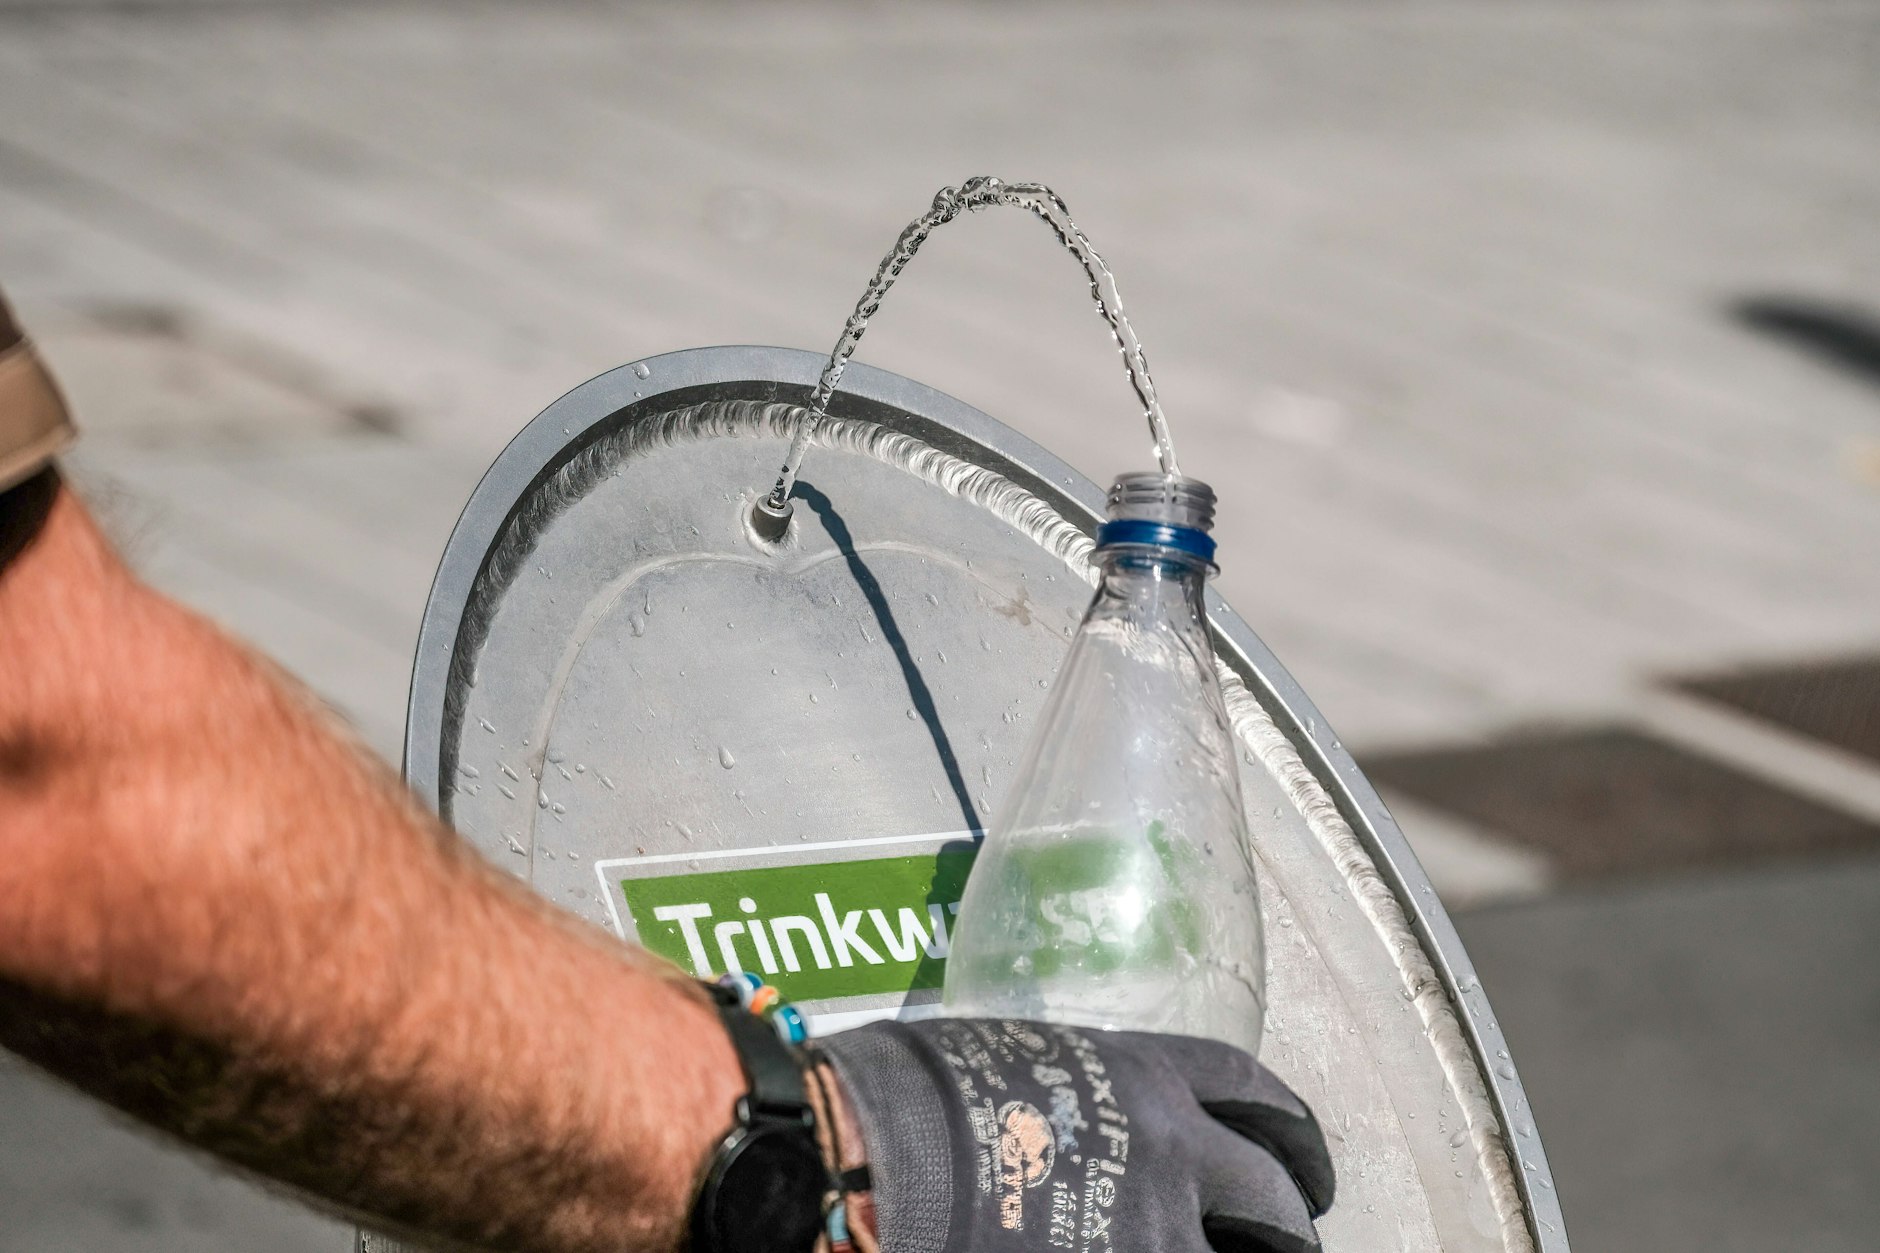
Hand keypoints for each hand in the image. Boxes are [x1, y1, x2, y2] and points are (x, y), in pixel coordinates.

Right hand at [811, 1019, 1333, 1252]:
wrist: (873, 1155)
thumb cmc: (914, 1096)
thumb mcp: (1013, 1063)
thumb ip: (1074, 1098)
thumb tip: (1072, 1129)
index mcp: (1145, 1077)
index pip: (1253, 1093)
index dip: (1289, 1130)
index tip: (1298, 1158)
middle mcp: (1173, 1149)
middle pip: (1271, 1192)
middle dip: (1288, 1225)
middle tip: (1289, 1238)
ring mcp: (1154, 1229)